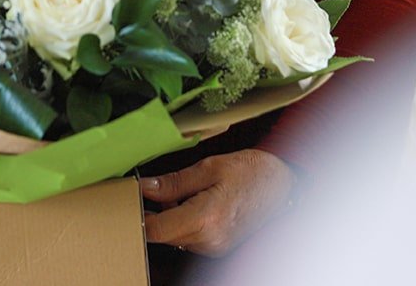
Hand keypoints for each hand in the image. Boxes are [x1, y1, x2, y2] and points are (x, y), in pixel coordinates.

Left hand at [140, 149, 297, 256]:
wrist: (282, 185)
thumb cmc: (250, 172)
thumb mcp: (208, 168)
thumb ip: (172, 182)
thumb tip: (144, 188)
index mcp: (206, 218)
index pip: (154, 229)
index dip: (138, 214)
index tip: (133, 198)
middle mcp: (209, 239)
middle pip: (162, 235)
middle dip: (154, 213)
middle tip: (157, 189)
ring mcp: (215, 246)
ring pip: (174, 237)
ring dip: (170, 217)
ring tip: (185, 194)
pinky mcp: (218, 246)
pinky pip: (189, 238)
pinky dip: (184, 222)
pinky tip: (195, 204)